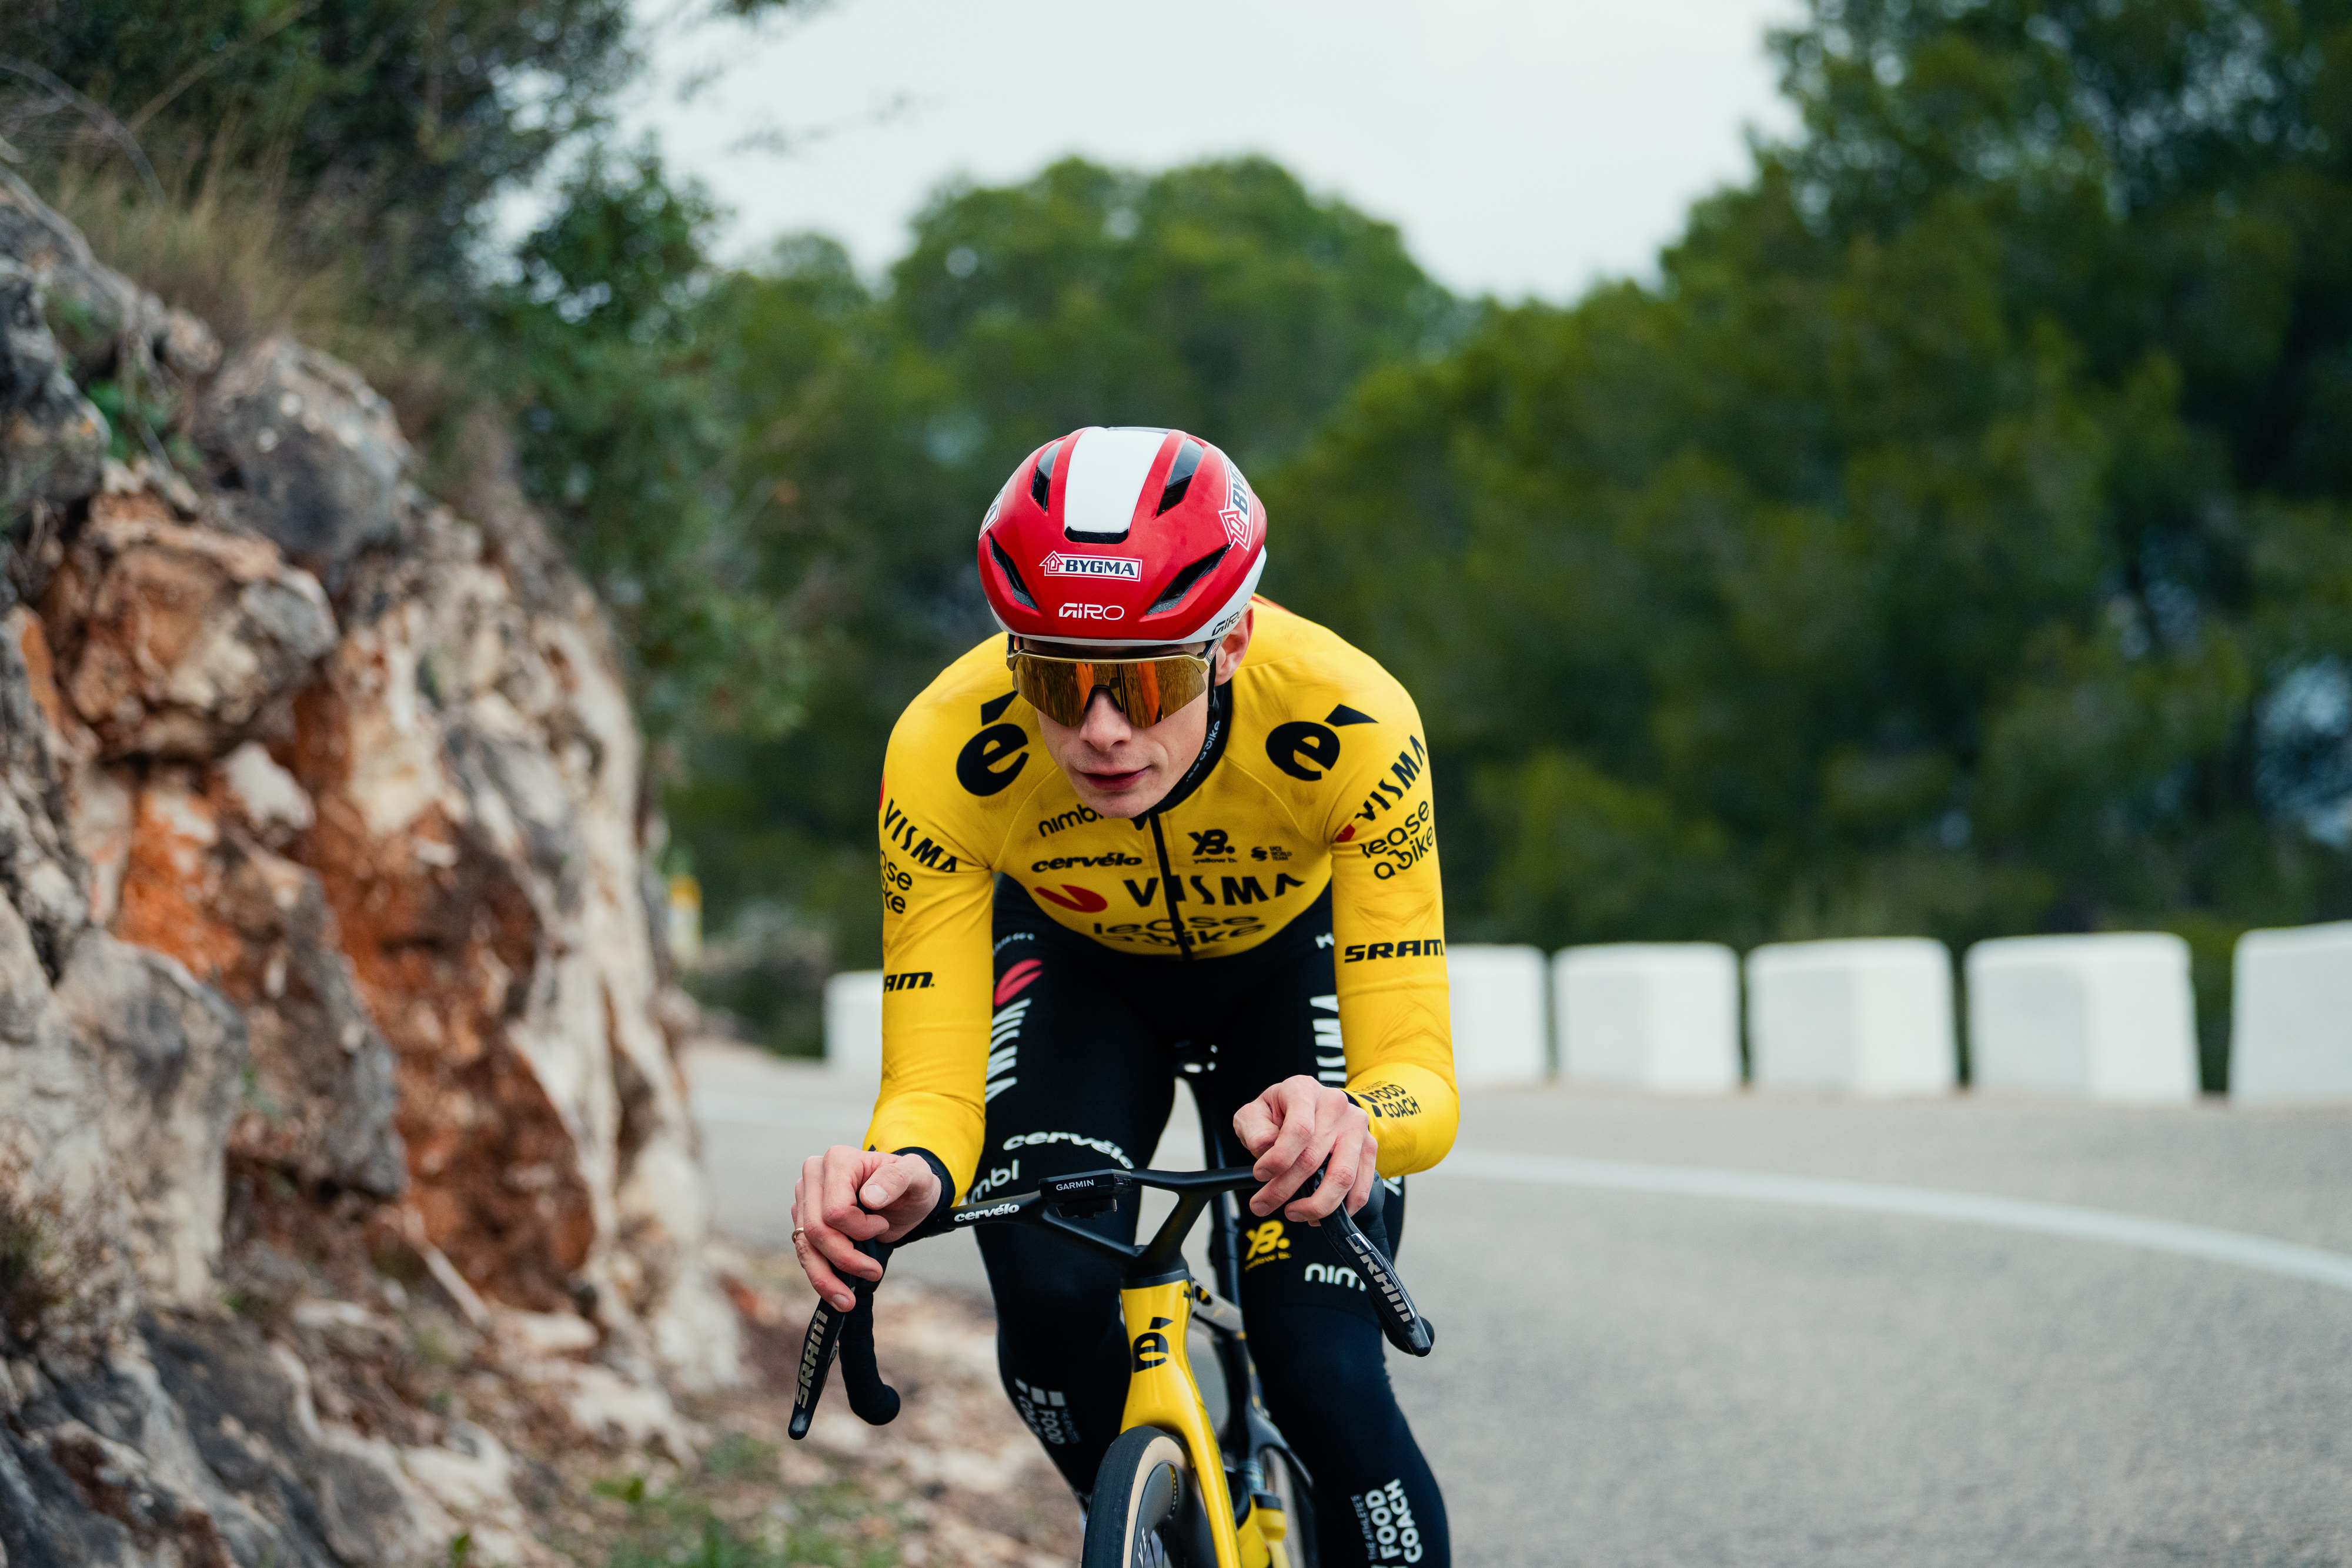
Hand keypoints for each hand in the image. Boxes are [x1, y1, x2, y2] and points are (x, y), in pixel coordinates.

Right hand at [791, 1147, 939, 1310]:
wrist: (906, 1196)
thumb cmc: (911, 1183)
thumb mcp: (918, 1175)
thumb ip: (898, 1178)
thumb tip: (870, 1198)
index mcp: (838, 1160)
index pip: (835, 1210)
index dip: (859, 1229)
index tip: (883, 1225)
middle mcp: (814, 1176)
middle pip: (817, 1230)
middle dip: (845, 1258)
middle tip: (874, 1271)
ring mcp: (805, 1199)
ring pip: (805, 1246)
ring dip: (826, 1279)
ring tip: (847, 1302)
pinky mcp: (804, 1220)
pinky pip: (805, 1254)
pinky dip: (820, 1277)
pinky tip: (838, 1295)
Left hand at [1232, 1075, 1379, 1222]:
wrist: (1313, 1104)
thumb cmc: (1280, 1111)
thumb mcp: (1255, 1113)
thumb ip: (1255, 1130)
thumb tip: (1266, 1151)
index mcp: (1304, 1090)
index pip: (1299, 1129)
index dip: (1279, 1158)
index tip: (1259, 1175)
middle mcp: (1335, 1105)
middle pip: (1315, 1158)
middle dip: (1285, 1189)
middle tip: (1262, 1206)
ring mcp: (1356, 1127)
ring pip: (1342, 1177)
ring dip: (1315, 1205)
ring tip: (1293, 1213)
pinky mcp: (1368, 1148)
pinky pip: (1360, 1186)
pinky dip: (1341, 1208)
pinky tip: (1317, 1216)